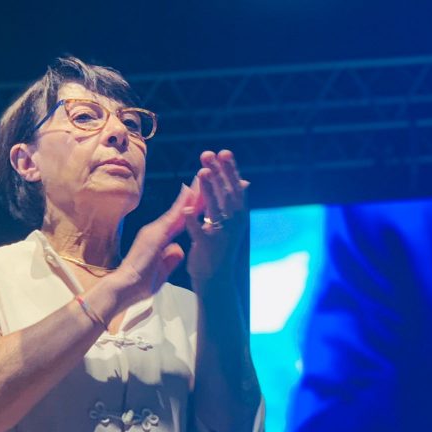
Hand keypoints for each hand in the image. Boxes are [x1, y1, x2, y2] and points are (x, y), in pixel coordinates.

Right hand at [111, 185, 193, 308]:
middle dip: (194, 195)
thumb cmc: (140, 283)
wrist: (123, 288)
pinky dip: (181, 206)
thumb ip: (170, 258)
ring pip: (177, 210)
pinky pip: (171, 219)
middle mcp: (156, 230)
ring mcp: (154, 231)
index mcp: (160, 239)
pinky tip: (190, 194)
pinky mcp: (153, 236)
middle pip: (180, 210)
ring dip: (191, 194)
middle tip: (207, 177)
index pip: (180, 220)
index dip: (192, 207)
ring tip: (203, 178)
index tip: (204, 195)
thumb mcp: (162, 270)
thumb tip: (180, 249)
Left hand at [183, 150, 248, 282]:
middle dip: (219, 173)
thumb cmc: (220, 248)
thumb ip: (233, 202)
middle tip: (209, 154)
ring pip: (215, 208)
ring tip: (202, 172)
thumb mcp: (232, 223)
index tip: (224, 152)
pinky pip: (199, 231)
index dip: (230, 170)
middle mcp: (234, 224)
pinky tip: (187, 209)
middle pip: (226, 194)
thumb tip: (244, 181)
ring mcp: (222, 235)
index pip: (235, 188)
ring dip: (209, 190)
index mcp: (238, 217)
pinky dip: (193, 220)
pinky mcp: (208, 247)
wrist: (216, 279)